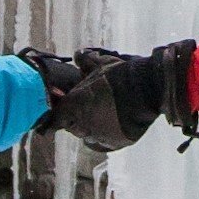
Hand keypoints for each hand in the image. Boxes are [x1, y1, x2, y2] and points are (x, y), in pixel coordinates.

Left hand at [40, 41, 196, 152]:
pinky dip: (107, 134)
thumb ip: (85, 60)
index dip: (55, 118)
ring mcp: (100, 137)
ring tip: (101, 115)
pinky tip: (113, 122)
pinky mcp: (116, 143)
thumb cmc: (118, 75)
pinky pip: (106, 142)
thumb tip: (78, 55)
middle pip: (72, 127)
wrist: (145, 89)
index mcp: (72, 109)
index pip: (53, 121)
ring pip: (89, 136)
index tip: (57, 115)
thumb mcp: (99, 63)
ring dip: (91, 128)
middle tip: (86, 107)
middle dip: (76, 119)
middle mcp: (82, 127)